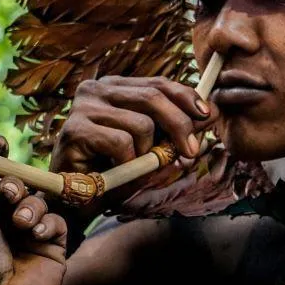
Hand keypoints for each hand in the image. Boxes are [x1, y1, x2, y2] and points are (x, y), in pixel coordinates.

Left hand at [0, 139, 66, 284]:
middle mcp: (7, 218)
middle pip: (16, 185)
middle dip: (13, 185)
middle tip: (8, 190)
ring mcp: (32, 228)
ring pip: (37, 199)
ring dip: (29, 207)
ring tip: (21, 224)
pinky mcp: (53, 240)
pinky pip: (55, 219)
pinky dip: (45, 225)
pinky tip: (36, 237)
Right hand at [50, 76, 217, 206]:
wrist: (73, 201)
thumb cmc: (112, 171)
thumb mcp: (150, 148)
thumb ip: (174, 130)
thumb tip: (211, 113)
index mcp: (114, 87)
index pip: (158, 83)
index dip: (186, 97)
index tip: (208, 115)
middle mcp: (96, 89)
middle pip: (153, 97)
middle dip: (180, 125)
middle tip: (190, 152)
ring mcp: (82, 107)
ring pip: (140, 124)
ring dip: (147, 153)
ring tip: (133, 167)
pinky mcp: (75, 129)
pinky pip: (122, 143)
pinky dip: (128, 163)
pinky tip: (115, 170)